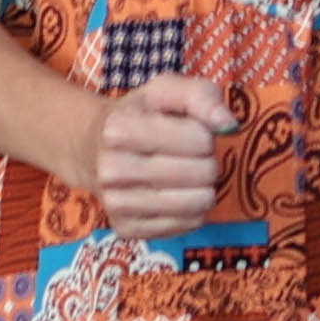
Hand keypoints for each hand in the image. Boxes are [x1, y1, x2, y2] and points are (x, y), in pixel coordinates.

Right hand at [87, 74, 232, 238]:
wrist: (91, 147)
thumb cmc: (138, 115)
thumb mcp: (165, 91)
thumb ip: (200, 96)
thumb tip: (229, 125)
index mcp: (119, 130)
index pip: (201, 140)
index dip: (205, 133)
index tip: (187, 130)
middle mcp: (112, 170)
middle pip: (204, 173)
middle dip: (207, 161)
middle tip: (188, 155)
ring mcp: (117, 204)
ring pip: (199, 203)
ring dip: (202, 187)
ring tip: (184, 175)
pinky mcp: (127, 229)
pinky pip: (188, 225)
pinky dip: (191, 210)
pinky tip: (174, 194)